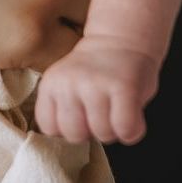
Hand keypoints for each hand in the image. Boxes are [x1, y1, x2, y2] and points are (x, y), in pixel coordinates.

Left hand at [34, 35, 158, 144]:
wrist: (121, 38)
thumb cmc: (94, 71)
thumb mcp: (65, 83)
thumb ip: (61, 108)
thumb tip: (62, 144)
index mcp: (52, 83)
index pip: (49, 128)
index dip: (67, 129)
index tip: (79, 114)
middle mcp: (70, 82)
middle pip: (74, 135)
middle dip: (90, 131)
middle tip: (100, 111)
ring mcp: (96, 84)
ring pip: (103, 134)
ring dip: (113, 129)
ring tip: (115, 107)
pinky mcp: (124, 87)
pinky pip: (126, 130)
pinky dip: (132, 129)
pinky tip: (131, 112)